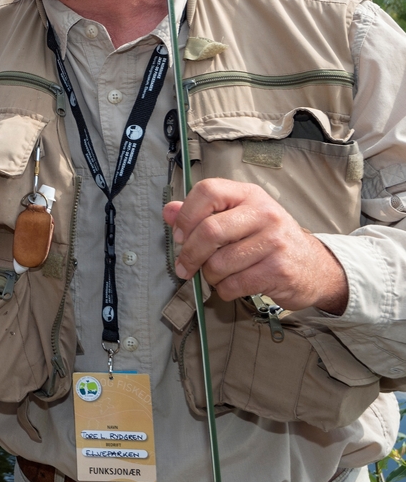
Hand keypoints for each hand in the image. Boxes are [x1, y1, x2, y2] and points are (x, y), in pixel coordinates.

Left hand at [163, 178, 348, 313]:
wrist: (313, 266)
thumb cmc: (268, 240)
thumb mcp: (238, 218)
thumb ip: (201, 214)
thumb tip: (168, 212)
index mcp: (249, 195)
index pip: (208, 191)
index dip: (186, 215)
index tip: (179, 235)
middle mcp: (264, 214)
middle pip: (209, 231)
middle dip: (190, 254)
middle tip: (185, 266)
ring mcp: (274, 242)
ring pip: (219, 263)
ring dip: (209, 275)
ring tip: (217, 274)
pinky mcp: (279, 270)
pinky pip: (233, 285)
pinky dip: (224, 290)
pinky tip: (232, 285)